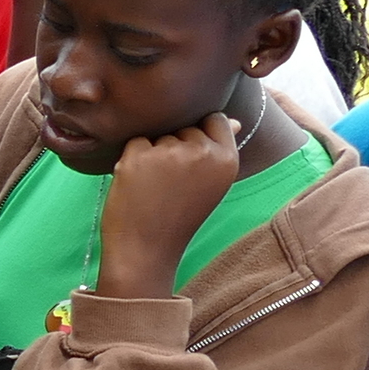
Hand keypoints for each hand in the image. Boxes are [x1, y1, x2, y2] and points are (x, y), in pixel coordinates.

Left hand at [92, 114, 249, 302]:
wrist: (146, 250)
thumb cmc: (178, 218)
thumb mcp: (211, 184)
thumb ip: (220, 150)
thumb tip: (236, 121)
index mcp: (227, 160)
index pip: (215, 119)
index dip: (200, 135)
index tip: (192, 161)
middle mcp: (202, 152)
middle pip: (185, 127)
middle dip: (175, 148)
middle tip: (172, 184)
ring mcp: (170, 152)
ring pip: (159, 134)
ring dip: (153, 154)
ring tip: (155, 187)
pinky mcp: (138, 156)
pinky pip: (135, 142)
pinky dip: (132, 159)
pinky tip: (137, 185)